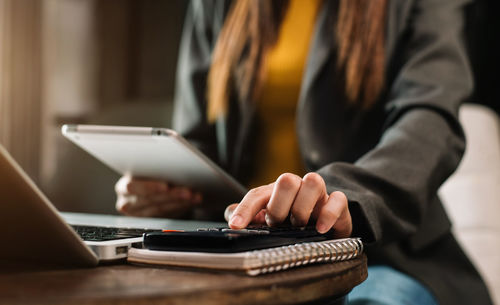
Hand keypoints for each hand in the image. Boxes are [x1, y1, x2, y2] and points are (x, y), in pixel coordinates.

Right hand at [115, 175, 201, 217]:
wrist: (146, 187)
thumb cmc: (146, 174)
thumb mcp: (145, 170)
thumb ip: (153, 170)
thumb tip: (172, 166)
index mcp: (123, 187)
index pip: (133, 187)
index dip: (150, 187)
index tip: (166, 186)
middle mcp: (128, 203)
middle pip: (151, 200)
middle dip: (172, 195)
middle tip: (187, 191)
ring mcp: (139, 214)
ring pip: (161, 209)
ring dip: (180, 202)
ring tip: (193, 196)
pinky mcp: (152, 220)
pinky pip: (169, 215)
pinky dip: (183, 206)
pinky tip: (192, 201)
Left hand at [224, 173, 351, 236]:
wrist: (326, 225)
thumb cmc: (292, 221)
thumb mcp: (270, 221)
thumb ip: (250, 217)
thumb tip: (230, 214)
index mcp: (276, 192)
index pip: (257, 195)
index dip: (245, 209)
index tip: (236, 226)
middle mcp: (297, 188)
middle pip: (286, 180)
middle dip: (279, 206)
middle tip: (277, 224)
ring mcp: (319, 194)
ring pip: (313, 181)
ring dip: (302, 207)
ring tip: (300, 225)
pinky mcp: (339, 205)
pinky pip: (338, 199)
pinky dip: (328, 214)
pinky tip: (320, 229)